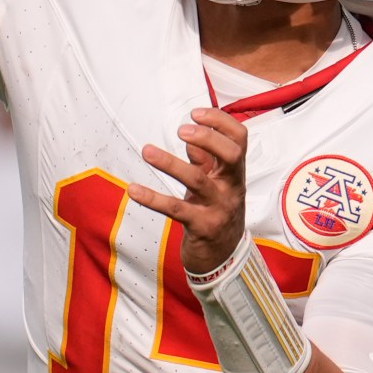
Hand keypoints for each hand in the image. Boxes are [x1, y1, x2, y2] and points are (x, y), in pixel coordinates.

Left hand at [129, 107, 248, 273]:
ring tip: (147, 151)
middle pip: (231, 155)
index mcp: (235, 173)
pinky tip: (133, 190)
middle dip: (207, 138)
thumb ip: (205, 161)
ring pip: (198, 180)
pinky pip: (176, 209)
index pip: (239, 138)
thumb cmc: (216, 214)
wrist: (224, 259)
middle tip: (181, 131)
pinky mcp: (202, 227)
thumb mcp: (214, 185)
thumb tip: (191, 139)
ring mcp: (219, 208)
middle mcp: (232, 188)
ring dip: (171, 163)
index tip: (195, 113)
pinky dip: (153, 198)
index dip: (220, 121)